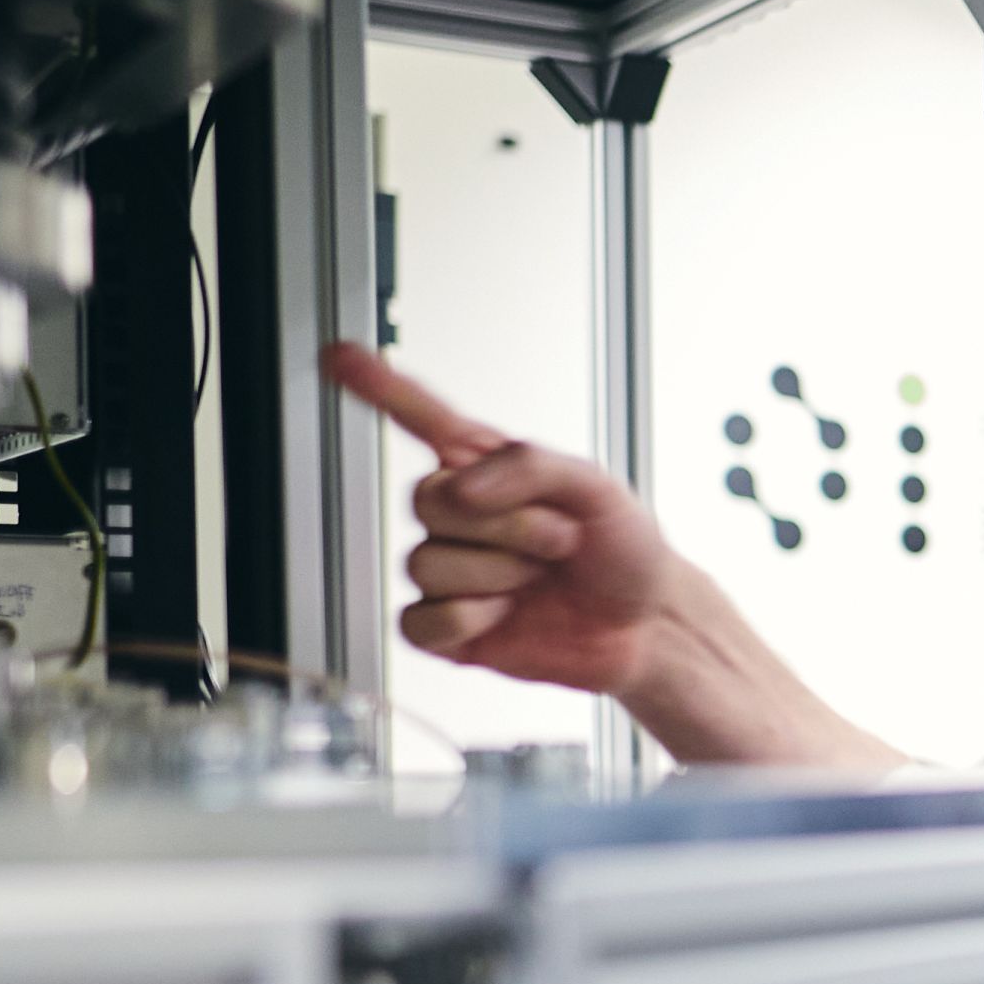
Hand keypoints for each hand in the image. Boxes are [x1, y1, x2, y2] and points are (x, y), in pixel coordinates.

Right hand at [327, 342, 681, 695]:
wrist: (646, 625)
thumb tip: (464, 487)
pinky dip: (469, 619)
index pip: (421, 419)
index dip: (378, 386)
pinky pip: (421, 621)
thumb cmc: (625, 552)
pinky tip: (506, 614)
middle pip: (425, 500)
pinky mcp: (449, 626)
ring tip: (539, 577)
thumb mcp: (596, 488)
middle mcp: (462, 516)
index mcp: (490, 470)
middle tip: (555, 539)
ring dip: (497, 573)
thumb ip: (529, 467)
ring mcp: (452, 571)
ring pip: (425, 563)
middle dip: (502, 523)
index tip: (338, 356)